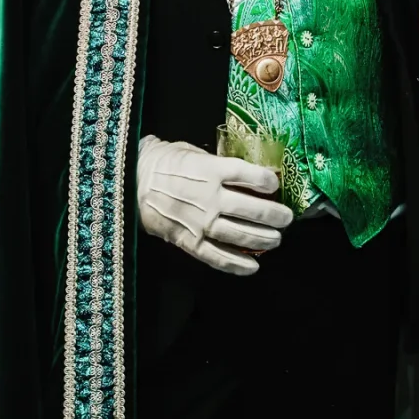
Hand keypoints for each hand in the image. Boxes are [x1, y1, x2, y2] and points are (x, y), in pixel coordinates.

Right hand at [135, 135, 293, 276]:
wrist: (131, 184)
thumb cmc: (164, 162)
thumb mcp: (193, 152)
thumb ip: (218, 162)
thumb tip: (246, 171)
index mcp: (210, 169)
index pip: (248, 174)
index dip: (266, 181)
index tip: (276, 185)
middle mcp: (209, 197)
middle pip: (251, 209)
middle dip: (274, 215)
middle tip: (287, 218)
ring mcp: (200, 222)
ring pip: (240, 235)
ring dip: (263, 240)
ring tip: (277, 240)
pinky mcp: (189, 242)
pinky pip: (217, 257)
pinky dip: (237, 265)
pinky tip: (253, 267)